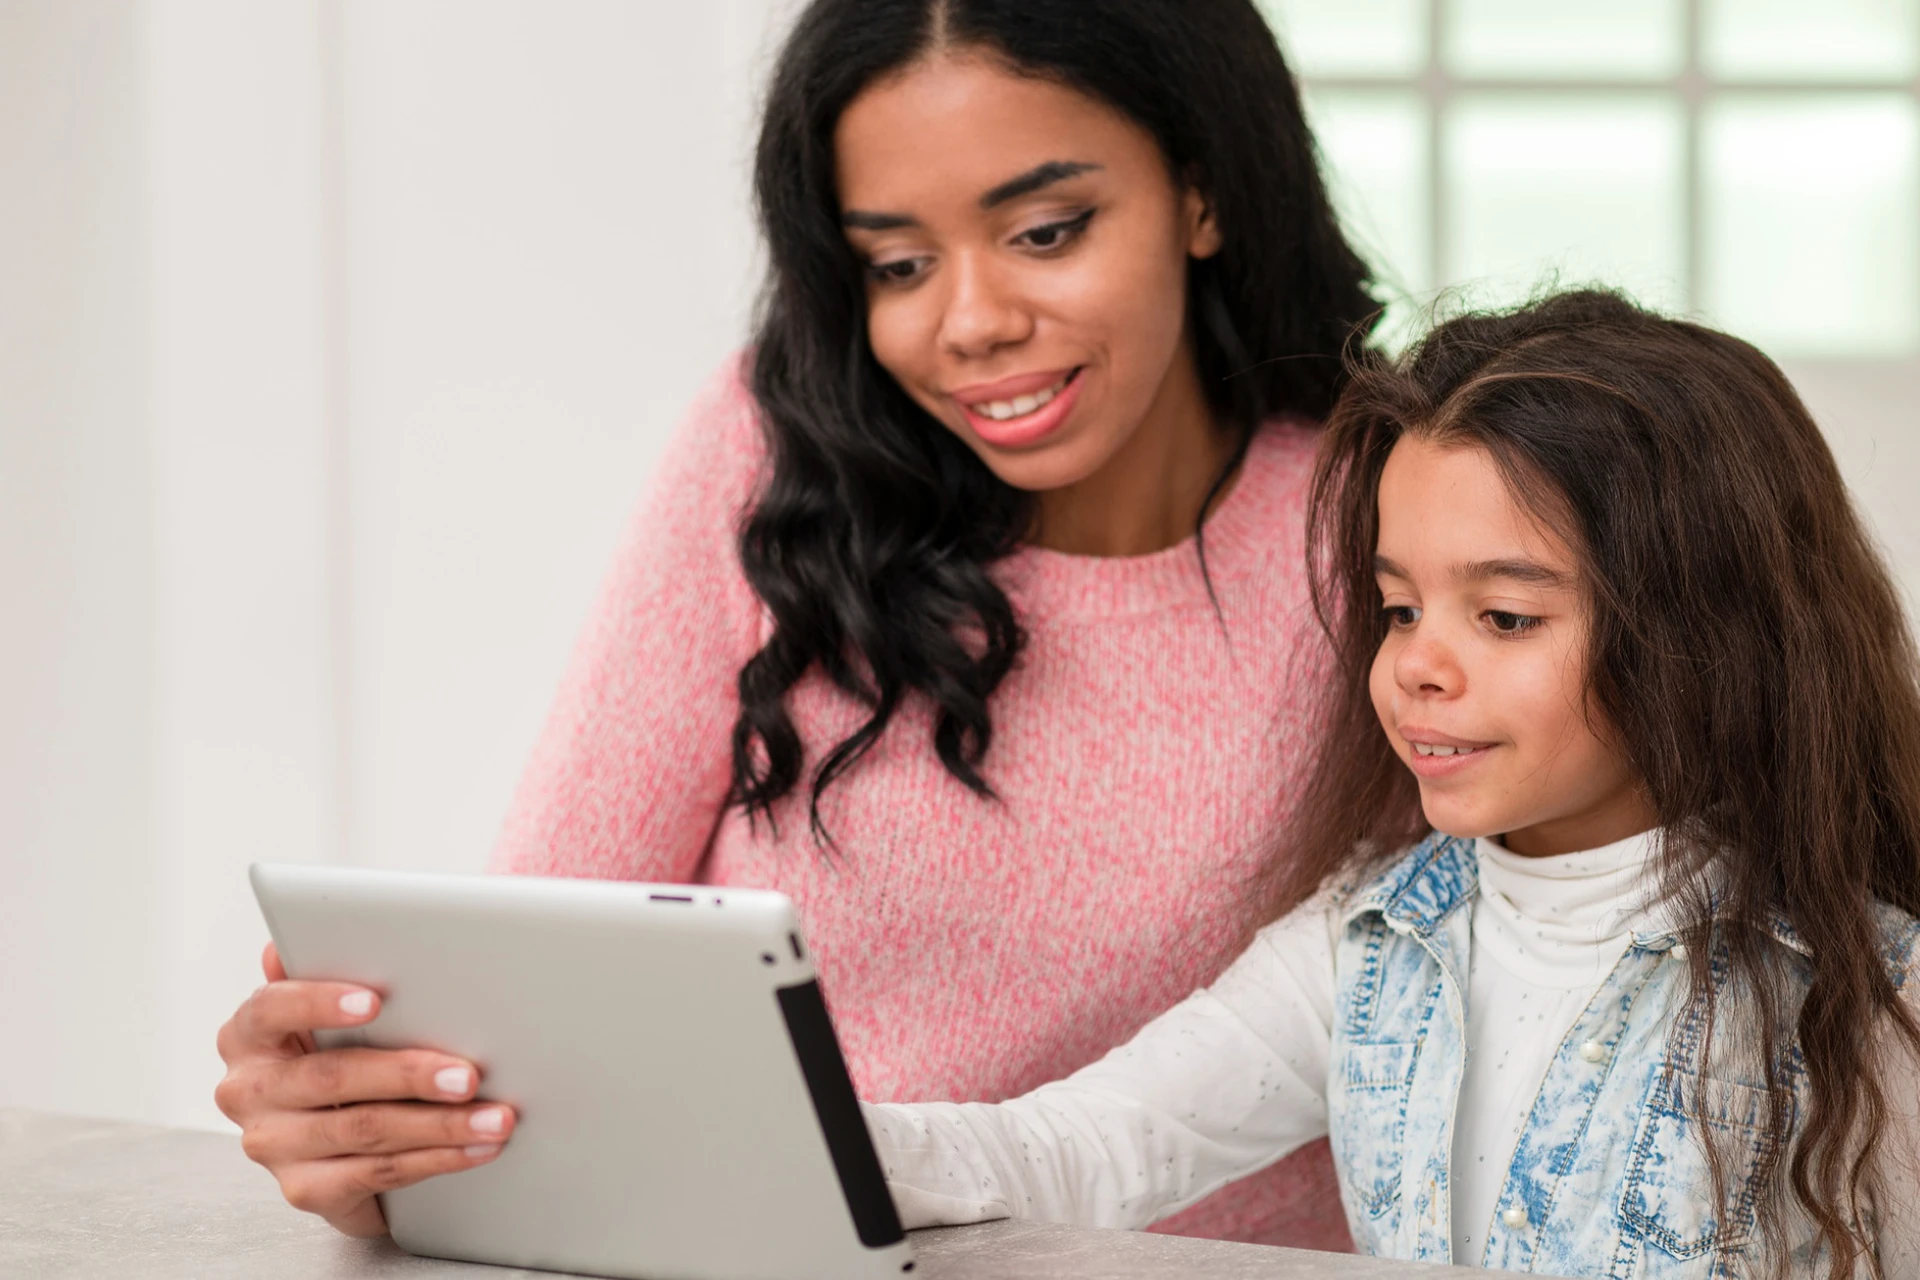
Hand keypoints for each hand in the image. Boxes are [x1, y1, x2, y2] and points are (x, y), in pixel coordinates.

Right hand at [214, 943, 516, 1236]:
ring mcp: (272, 1145)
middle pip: (333, 1077)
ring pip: (365, 1130)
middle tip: (470, 1074)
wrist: (337, 1138)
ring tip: (495, 1116)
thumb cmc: (342, 1049)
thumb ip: (325, 968)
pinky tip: (476, 1149)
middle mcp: (248, 1090)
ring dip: (440, 1125)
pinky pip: (377, 1173)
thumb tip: (300, 938)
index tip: (375, 1000)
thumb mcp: (333, 1011)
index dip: (320, 1002)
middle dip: (410, 1074)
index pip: (272, 1008)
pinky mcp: (303, 1189)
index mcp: (248, 1034)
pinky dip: (436, 1160)